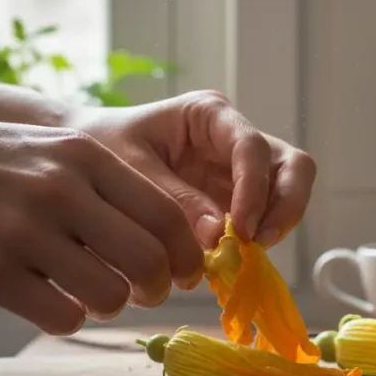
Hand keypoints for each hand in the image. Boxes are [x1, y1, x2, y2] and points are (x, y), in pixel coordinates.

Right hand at [0, 112, 204, 333]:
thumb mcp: (58, 149)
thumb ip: (112, 186)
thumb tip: (172, 240)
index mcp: (87, 156)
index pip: (166, 215)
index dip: (188, 254)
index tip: (189, 273)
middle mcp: (61, 190)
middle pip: (148, 261)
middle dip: (159, 288)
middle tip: (149, 293)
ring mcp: (23, 232)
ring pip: (110, 296)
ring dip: (111, 306)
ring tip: (95, 294)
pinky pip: (62, 317)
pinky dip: (68, 318)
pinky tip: (53, 302)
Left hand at [67, 91, 316, 248]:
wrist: (82, 161)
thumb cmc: (103, 148)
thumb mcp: (129, 169)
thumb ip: (173, 199)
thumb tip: (217, 236)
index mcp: (210, 116)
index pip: (253, 147)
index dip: (255, 188)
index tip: (241, 229)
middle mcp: (235, 140)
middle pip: (293, 166)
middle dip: (286, 205)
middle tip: (260, 241)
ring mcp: (241, 172)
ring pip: (289, 192)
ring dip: (278, 225)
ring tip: (245, 256)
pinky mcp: (238, 201)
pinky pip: (266, 218)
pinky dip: (257, 240)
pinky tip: (232, 259)